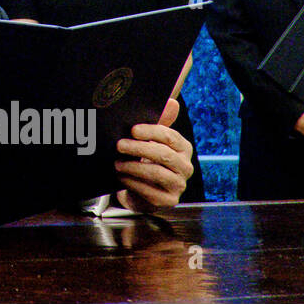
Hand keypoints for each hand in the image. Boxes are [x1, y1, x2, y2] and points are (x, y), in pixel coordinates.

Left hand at [114, 98, 192, 212]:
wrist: (142, 189)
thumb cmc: (147, 159)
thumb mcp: (150, 140)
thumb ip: (159, 122)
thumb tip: (172, 102)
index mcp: (184, 148)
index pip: (170, 136)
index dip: (151, 132)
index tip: (132, 130)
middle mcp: (186, 167)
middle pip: (163, 154)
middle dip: (138, 148)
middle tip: (119, 145)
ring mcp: (179, 185)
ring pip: (156, 173)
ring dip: (133, 166)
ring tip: (117, 163)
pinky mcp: (169, 201)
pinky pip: (150, 191)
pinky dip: (132, 183)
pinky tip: (122, 177)